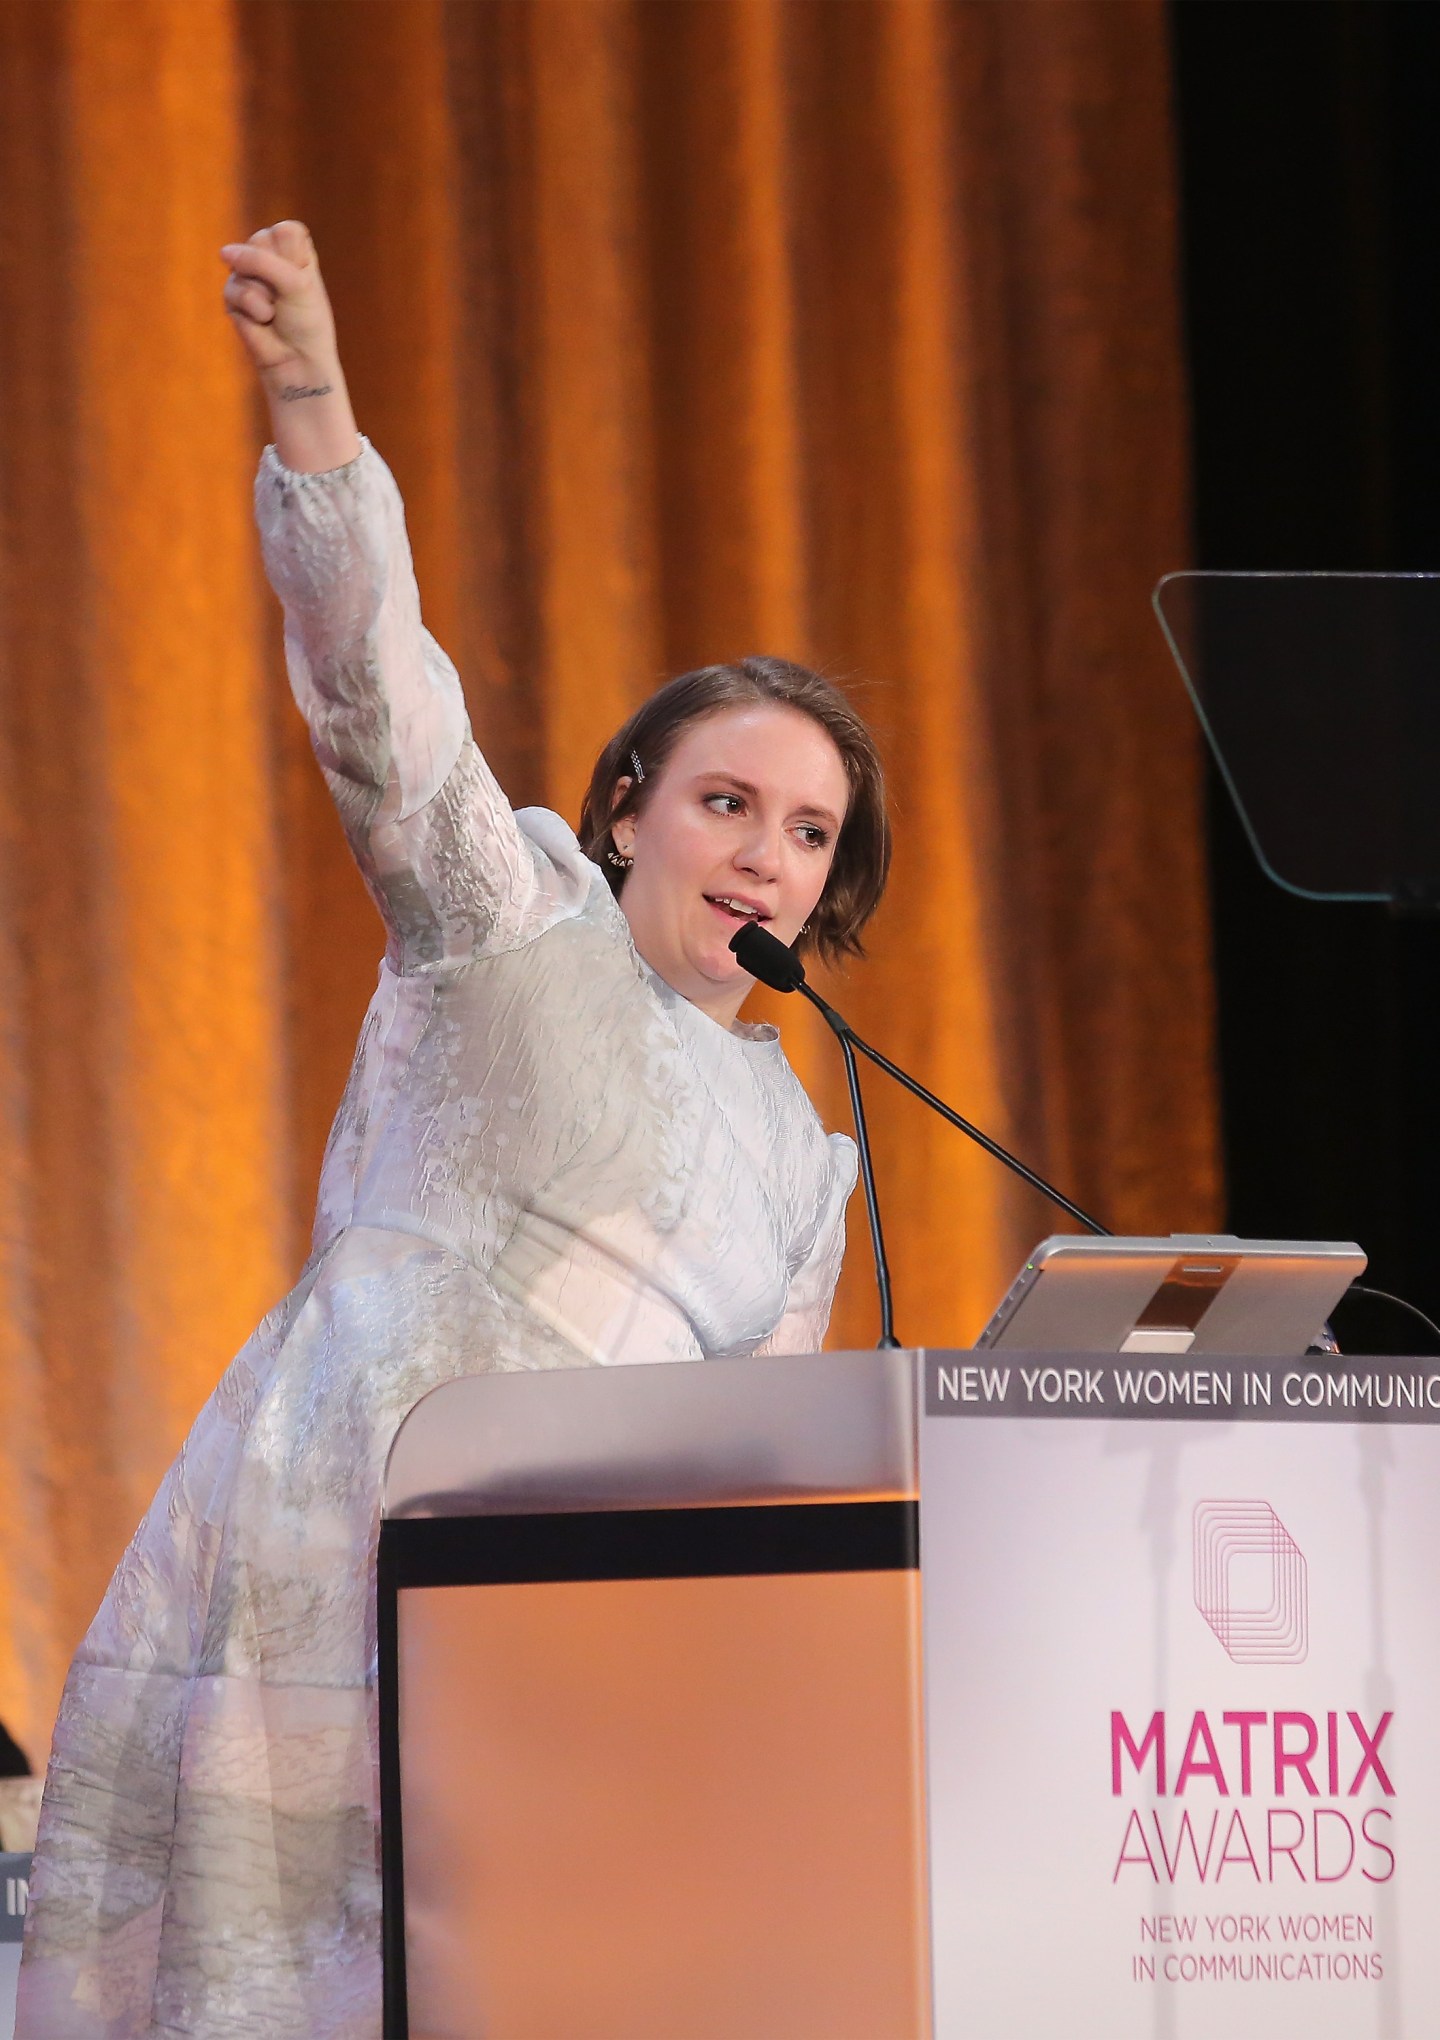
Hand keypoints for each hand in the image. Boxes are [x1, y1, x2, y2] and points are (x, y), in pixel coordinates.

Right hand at [221, 221, 358, 471]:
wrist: (295, 362)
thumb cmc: (306, 324)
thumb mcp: (296, 284)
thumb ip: (262, 260)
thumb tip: (223, 253)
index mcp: (296, 250)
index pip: (286, 231)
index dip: (293, 259)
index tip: (304, 284)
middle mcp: (271, 257)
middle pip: (260, 240)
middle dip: (275, 274)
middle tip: (287, 298)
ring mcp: (250, 274)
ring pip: (243, 264)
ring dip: (263, 295)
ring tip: (274, 313)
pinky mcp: (234, 295)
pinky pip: (233, 288)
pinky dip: (250, 307)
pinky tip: (261, 321)